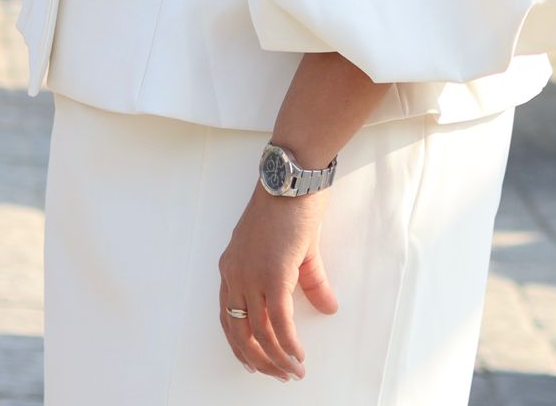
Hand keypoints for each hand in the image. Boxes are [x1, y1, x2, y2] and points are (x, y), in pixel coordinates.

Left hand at [218, 181, 338, 380]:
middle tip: (277, 375)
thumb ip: (308, 281)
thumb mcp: (294, 249)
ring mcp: (251, 275)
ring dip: (276, 359)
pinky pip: (279, 322)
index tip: (253, 362)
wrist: (293, 180)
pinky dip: (288, 345)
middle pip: (239, 332)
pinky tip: (298, 356)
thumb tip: (328, 307)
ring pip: (258, 333)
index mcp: (232, 266)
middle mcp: (235, 274)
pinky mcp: (273, 275)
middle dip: (258, 359)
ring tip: (293, 371)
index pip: (227, 316)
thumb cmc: (291, 206)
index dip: (239, 344)